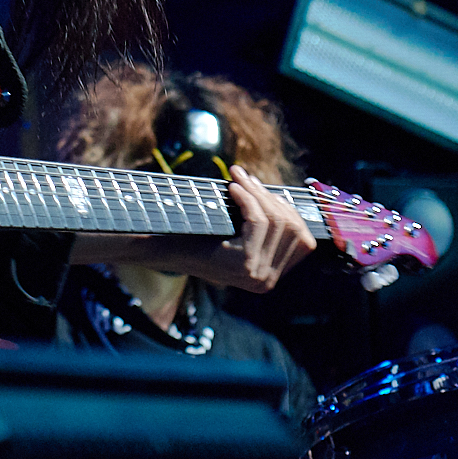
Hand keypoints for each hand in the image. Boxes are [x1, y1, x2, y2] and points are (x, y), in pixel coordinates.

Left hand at [71, 164, 315, 291]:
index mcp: (268, 276)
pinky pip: (258, 222)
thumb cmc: (188, 233)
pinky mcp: (243, 266)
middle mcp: (267, 282)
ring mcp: (258, 277)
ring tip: (237, 177)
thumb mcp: (232, 231)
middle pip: (293, 228)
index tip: (260, 188)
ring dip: (258, 193)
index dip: (285, 209)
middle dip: (271, 197)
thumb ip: (260, 222)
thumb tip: (282, 195)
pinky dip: (248, 199)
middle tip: (243, 176)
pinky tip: (233, 188)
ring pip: (278, 222)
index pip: (303, 240)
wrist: (155, 246)